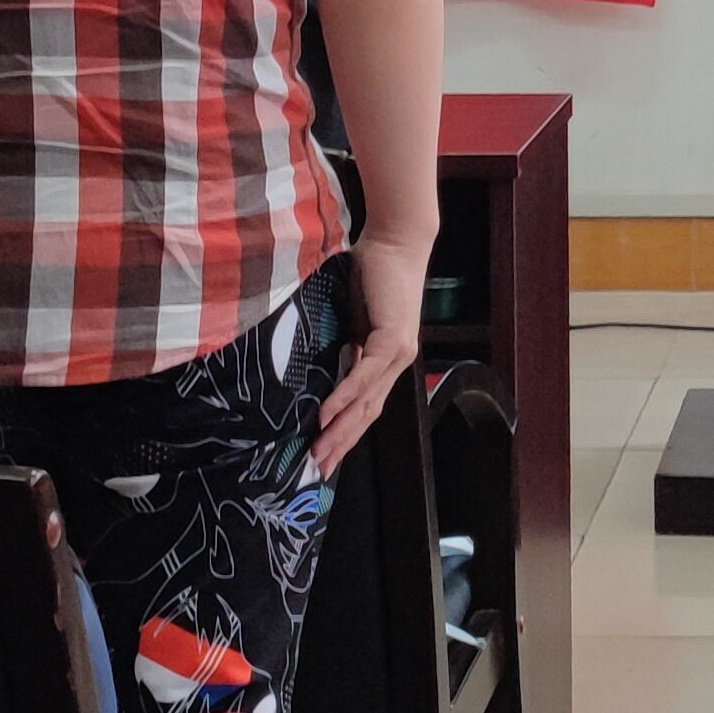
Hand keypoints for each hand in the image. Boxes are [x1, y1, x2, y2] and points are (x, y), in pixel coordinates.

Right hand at [305, 234, 428, 478]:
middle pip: (367, 414)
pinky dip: (345, 396)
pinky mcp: (393, 340)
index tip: (325, 458)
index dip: (346, 434)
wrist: (394, 242)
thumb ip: (341, 346)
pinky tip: (327, 414)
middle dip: (341, 444)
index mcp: (385, 361)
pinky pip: (365, 375)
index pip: (365, 407)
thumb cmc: (370, 274)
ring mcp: (397, 354)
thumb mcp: (349, 318)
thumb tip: (316, 369)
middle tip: (317, 470)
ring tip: (319, 451)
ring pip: (367, 402)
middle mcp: (395, 363)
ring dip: (341, 430)